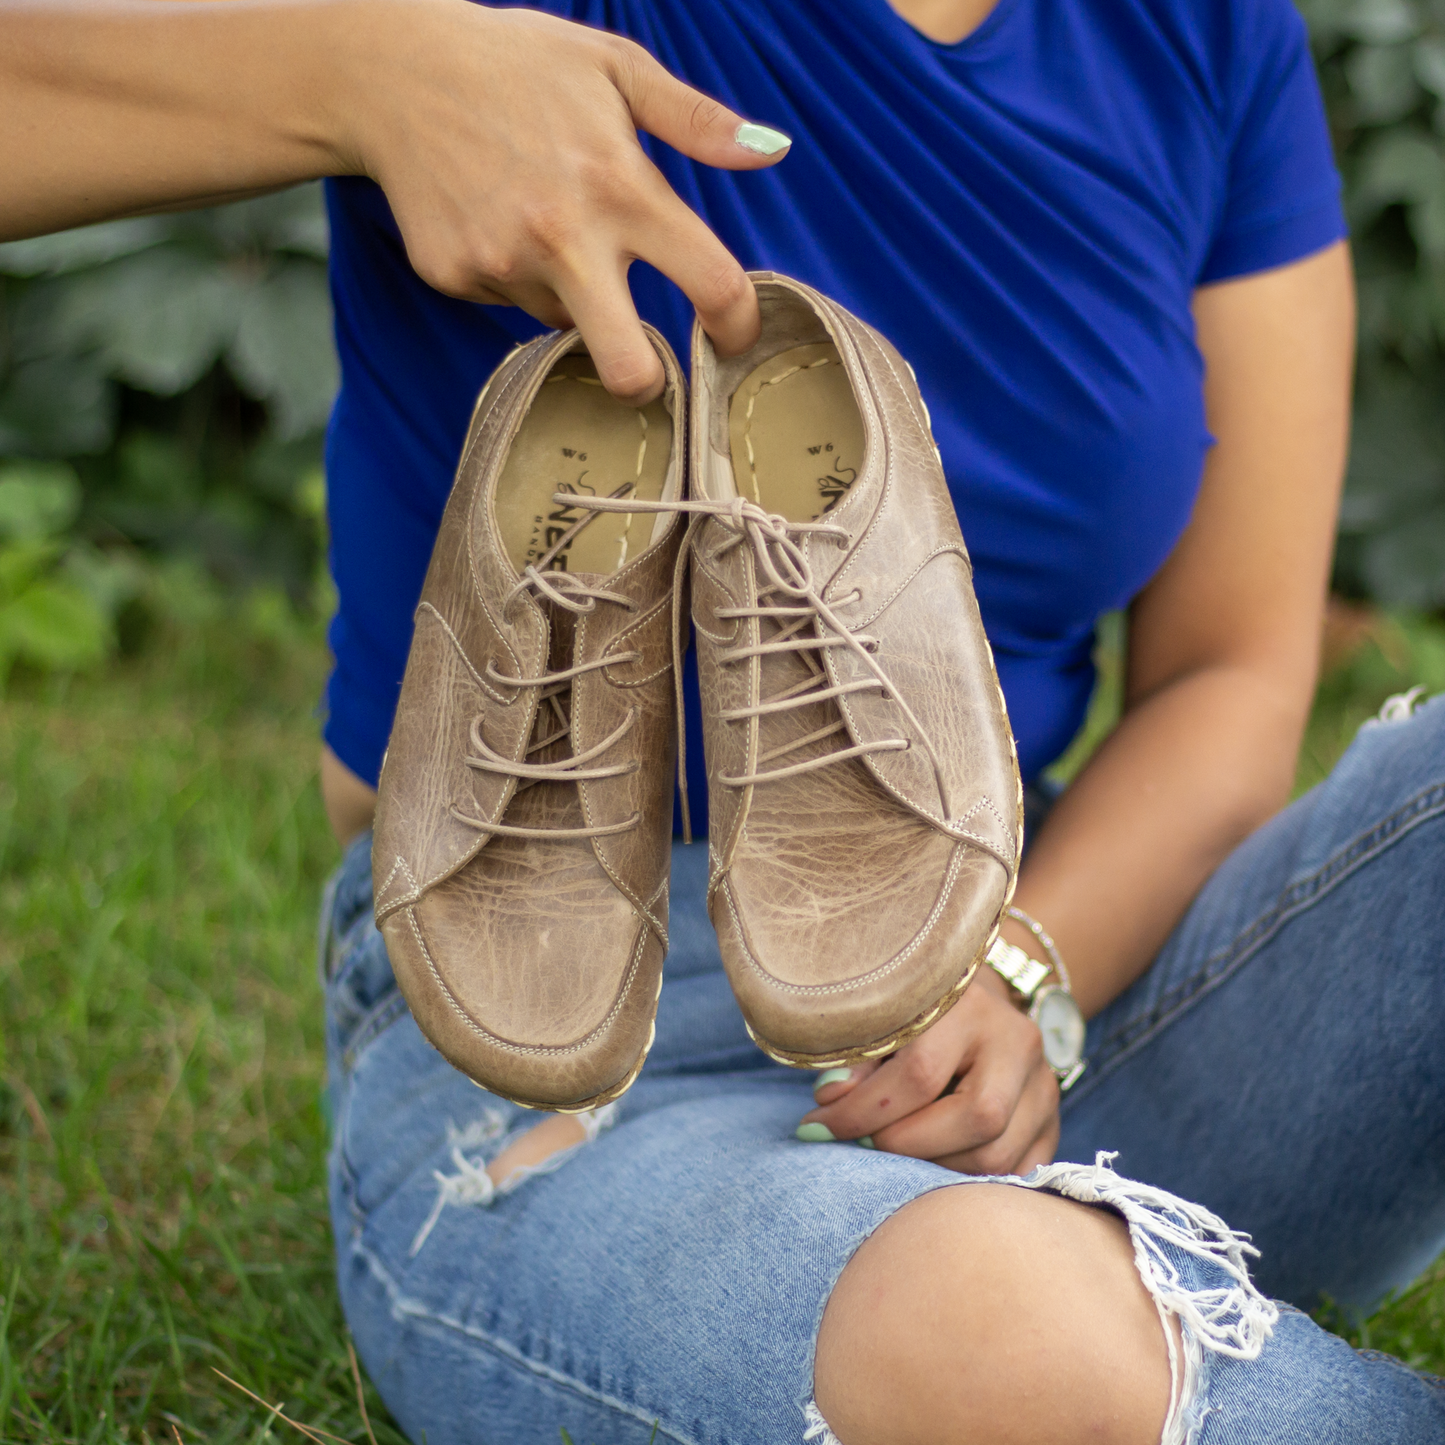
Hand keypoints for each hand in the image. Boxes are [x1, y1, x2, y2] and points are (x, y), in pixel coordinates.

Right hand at [333, 0, 789, 399]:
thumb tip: (771, 151)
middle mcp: (564, 235)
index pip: (712, 281)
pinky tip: (494, 216)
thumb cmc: (518, 63)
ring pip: (564, 323)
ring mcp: (504, 261)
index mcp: (621, 185)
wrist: (393, 68)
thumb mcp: (614, 67)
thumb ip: (696, 119)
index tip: (733, 336)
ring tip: (540, 217)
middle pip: (627, 368)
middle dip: (647, 385)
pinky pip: (509, 301)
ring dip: (569, 293)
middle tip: (647, 368)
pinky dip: (513, 273)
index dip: (738, 324)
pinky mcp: (454, 276)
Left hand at [800, 967, 1059, 1174]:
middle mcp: (1018, 1042)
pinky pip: (1015, 1175)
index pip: (920, 1073)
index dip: (862, 1112)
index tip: (818, 1127)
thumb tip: (830, 1105)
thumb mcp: (882, 1021)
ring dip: (935, 1170)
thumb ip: (856, 1060)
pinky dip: (966, 1184)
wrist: (976, 1005)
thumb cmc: (913, 1015)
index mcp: (971, 1006)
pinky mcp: (1053, 1125)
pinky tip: (930, 1170)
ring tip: (893, 1158)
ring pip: (997, 1155)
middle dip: (906, 1146)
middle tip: (863, 1147)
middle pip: (975, 1118)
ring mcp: (1044, 1086)